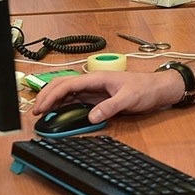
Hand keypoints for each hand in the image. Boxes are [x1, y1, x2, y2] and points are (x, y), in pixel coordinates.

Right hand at [32, 69, 180, 122]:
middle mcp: (93, 82)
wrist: (158, 89)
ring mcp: (94, 89)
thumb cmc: (145, 89)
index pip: (68, 84)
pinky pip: (76, 99)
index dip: (52, 95)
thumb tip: (92, 116)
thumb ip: (110, 107)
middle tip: (36, 111)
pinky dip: (64, 104)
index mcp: (97, 77)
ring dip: (54, 100)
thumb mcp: (129, 99)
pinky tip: (58, 111)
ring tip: (43, 112)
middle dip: (47, 96)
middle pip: (63, 85)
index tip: (42, 106)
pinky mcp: (98, 97)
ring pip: (67, 92)